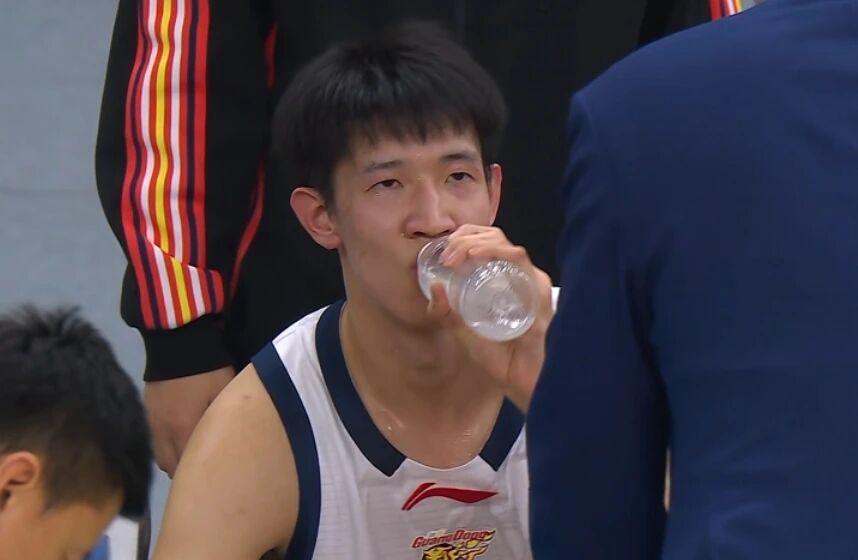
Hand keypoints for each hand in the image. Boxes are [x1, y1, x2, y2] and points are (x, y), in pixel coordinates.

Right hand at [144, 366, 235, 475]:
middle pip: (170, 466)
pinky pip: (156, 440)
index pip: (188, 467)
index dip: (201, 475)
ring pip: (160, 455)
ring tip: (193, 455)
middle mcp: (164, 433)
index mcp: (184, 431)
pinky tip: (180, 437)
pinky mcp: (148, 411)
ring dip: (175, 459)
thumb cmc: (206, 370)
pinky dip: (167, 445)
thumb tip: (239, 433)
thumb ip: (229, 417)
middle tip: (206, 469)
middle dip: (187, 472)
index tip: (216, 477)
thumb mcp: (226, 392)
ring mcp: (153, 422)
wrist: (176, 342)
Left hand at [425, 225, 552, 410]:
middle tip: (447, 256)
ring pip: (504, 242)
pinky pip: (518, 258)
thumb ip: (447, 313)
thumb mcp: (464, 331)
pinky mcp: (536, 288)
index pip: (485, 242)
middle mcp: (518, 274)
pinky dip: (494, 251)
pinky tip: (476, 255)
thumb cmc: (500, 357)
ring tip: (457, 255)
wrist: (522, 381)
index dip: (461, 239)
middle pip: (494, 236)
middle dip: (464, 238)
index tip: (442, 254)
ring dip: (475, 243)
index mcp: (502, 278)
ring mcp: (529, 279)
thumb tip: (434, 286)